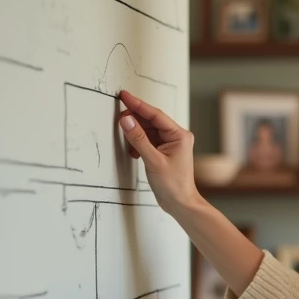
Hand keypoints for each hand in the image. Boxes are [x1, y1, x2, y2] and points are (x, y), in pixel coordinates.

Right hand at [118, 89, 198, 216]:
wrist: (180, 203)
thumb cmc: (173, 185)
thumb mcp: (153, 160)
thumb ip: (138, 139)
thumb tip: (126, 120)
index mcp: (179, 135)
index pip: (155, 114)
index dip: (138, 104)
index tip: (124, 95)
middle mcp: (176, 136)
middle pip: (151, 121)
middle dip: (134, 120)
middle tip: (118, 118)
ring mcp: (170, 144)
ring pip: (148, 131)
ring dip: (135, 134)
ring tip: (125, 139)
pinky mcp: (163, 151)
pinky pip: (147, 140)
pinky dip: (138, 143)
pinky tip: (133, 152)